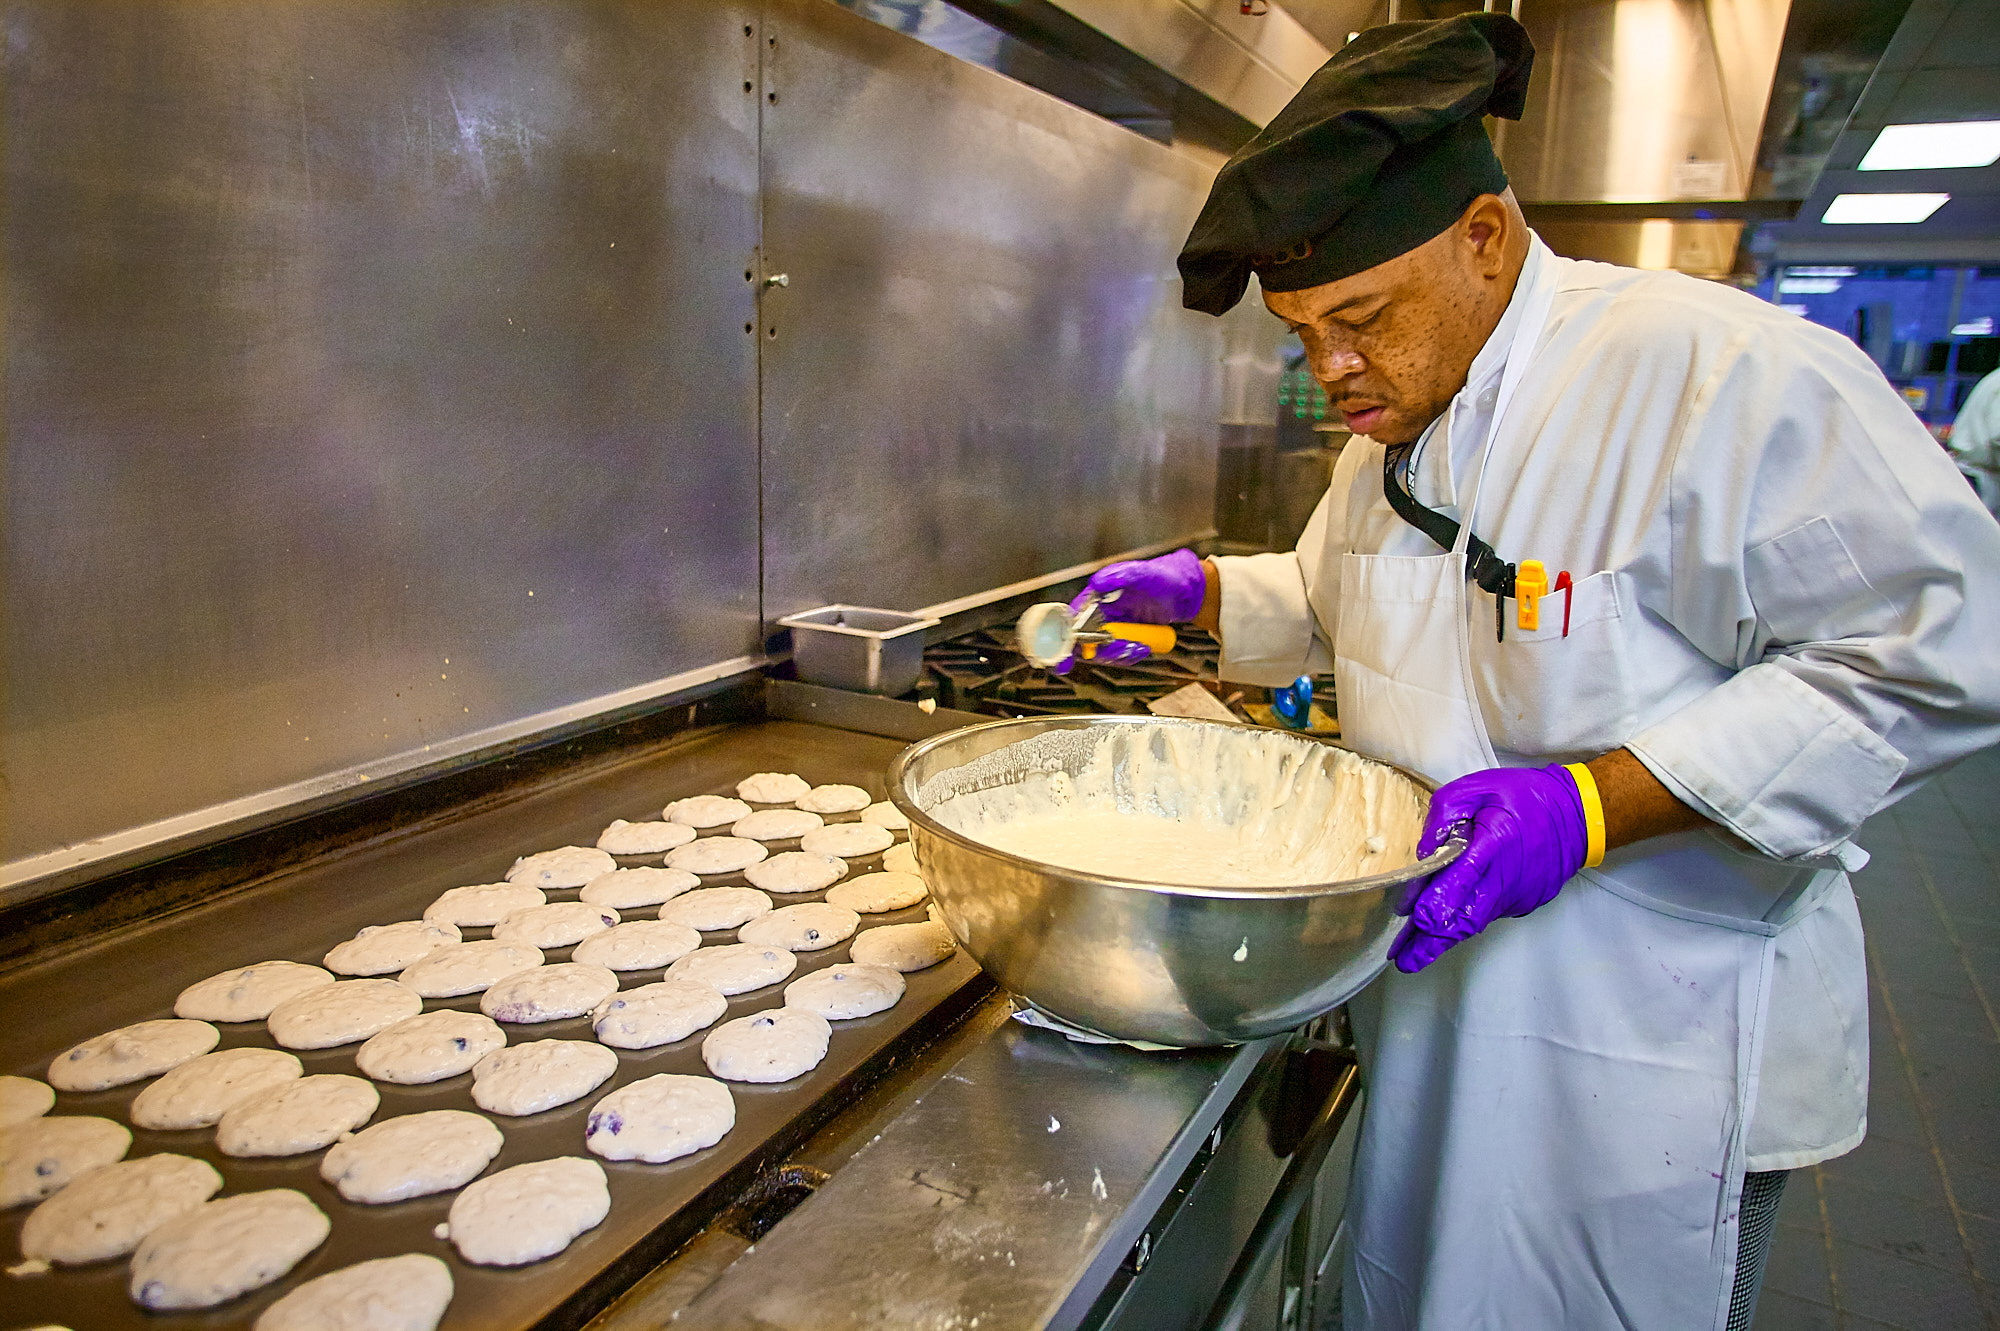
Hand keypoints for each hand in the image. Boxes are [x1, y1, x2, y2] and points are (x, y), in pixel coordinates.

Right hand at [1052, 550, 1205, 671]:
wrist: (1184, 591)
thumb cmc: (1163, 576)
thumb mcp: (1143, 573)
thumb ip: (1120, 575)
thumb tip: (1097, 582)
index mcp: (1096, 595)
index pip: (1072, 618)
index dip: (1067, 638)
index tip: (1069, 656)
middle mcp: (1099, 612)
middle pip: (1084, 640)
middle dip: (1103, 650)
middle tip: (1126, 647)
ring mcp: (1110, 625)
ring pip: (1101, 650)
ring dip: (1120, 653)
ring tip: (1141, 645)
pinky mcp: (1123, 637)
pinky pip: (1118, 653)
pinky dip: (1129, 654)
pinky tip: (1144, 647)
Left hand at [1387, 764, 1587, 972]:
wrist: (1576, 814)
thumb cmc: (1525, 797)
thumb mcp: (1478, 787)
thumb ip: (1445, 814)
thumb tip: (1424, 850)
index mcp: (1493, 845)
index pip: (1460, 880)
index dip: (1435, 902)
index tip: (1412, 918)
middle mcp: (1505, 878)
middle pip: (1464, 918)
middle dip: (1432, 943)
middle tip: (1405, 961)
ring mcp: (1516, 895)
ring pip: (1473, 923)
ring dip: (1443, 939)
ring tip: (1413, 954)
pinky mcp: (1522, 903)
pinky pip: (1487, 914)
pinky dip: (1465, 921)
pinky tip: (1443, 926)